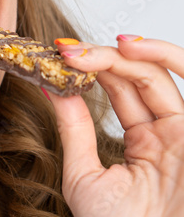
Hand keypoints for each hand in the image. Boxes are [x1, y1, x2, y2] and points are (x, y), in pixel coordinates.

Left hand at [50, 36, 183, 215]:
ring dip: (122, 54)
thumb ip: (74, 130)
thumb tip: (51, 90)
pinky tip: (129, 46)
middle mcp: (168, 131)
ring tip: (83, 51)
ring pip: (157, 73)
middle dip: (98, 59)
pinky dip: (165, 56)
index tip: (57, 58)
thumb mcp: (85, 175)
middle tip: (64, 52)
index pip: (119, 91)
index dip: (90, 71)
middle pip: (136, 77)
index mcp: (145, 142)